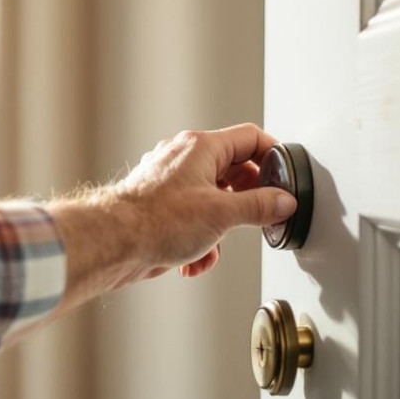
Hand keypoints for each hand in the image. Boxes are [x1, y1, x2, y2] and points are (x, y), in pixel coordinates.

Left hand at [112, 123, 297, 279]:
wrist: (113, 243)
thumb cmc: (155, 220)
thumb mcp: (222, 214)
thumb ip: (259, 206)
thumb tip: (283, 202)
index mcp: (201, 147)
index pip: (250, 138)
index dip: (273, 157)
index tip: (285, 180)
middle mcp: (184, 159)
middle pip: (233, 171)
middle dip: (246, 203)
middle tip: (259, 219)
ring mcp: (170, 182)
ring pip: (214, 200)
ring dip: (220, 229)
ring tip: (214, 246)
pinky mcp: (160, 206)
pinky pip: (193, 217)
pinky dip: (200, 240)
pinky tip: (193, 260)